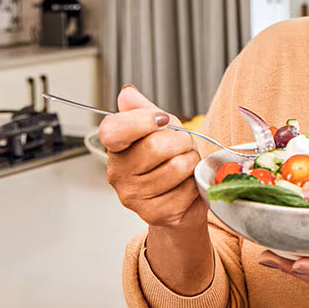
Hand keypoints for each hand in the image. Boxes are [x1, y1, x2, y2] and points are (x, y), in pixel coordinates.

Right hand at [100, 85, 206, 231]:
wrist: (180, 202)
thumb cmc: (169, 161)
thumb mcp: (158, 129)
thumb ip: (144, 109)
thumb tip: (127, 94)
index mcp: (115, 148)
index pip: (113, 129)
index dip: (142, 120)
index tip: (163, 119)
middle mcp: (118, 174)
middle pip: (156, 145)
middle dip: (182, 141)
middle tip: (183, 146)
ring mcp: (134, 196)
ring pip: (177, 167)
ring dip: (191, 162)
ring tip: (186, 165)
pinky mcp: (155, 213)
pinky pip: (187, 189)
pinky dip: (195, 183)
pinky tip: (187, 185)